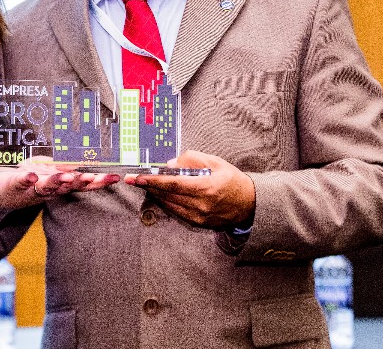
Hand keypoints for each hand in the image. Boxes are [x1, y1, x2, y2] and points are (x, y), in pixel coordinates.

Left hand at [0, 165, 121, 212]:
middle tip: (94, 178)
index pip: (81, 184)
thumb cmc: (26, 180)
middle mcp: (48, 190)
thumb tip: (85, 164)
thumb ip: (65, 168)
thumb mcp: (49, 171)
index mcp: (59, 185)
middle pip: (67, 187)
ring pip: (46, 186)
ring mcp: (30, 188)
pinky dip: (26, 179)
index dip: (98, 182)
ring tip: (65, 177)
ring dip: (56, 182)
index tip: (115, 178)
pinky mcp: (14, 184)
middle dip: (80, 182)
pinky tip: (32, 175)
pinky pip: (21, 182)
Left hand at [124, 150, 254, 229]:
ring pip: (169, 204)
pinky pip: (176, 211)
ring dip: (155, 194)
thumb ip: (192, 160)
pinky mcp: (198, 222)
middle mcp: (201, 204)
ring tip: (145, 184)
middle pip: (167, 195)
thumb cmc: (232, 179)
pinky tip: (160, 194)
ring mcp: (199, 216)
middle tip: (134, 178)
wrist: (248, 204)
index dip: (152, 180)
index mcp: (206, 187)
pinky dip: (166, 202)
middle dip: (148, 186)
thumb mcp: (216, 162)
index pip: (172, 184)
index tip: (137, 177)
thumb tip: (170, 165)